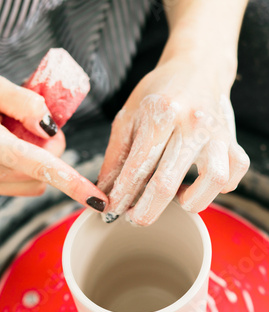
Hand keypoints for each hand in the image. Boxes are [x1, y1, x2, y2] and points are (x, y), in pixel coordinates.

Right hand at [0, 71, 106, 209]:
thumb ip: (28, 104)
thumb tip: (53, 128)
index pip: (40, 168)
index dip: (74, 184)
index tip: (98, 201)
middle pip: (43, 174)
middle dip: (51, 151)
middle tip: (36, 125)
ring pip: (33, 183)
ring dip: (37, 162)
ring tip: (13, 134)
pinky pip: (17, 184)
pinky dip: (22, 168)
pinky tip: (4, 147)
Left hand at [98, 58, 248, 224]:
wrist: (197, 67)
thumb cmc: (159, 93)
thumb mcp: (129, 115)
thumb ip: (115, 155)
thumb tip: (103, 192)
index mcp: (162, 113)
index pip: (137, 167)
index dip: (121, 195)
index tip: (111, 210)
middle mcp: (193, 124)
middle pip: (166, 183)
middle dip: (145, 212)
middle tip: (135, 218)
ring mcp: (217, 134)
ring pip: (212, 182)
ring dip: (190, 202)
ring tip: (175, 199)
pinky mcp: (232, 142)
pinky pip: (233, 177)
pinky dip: (216, 190)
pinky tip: (198, 186)